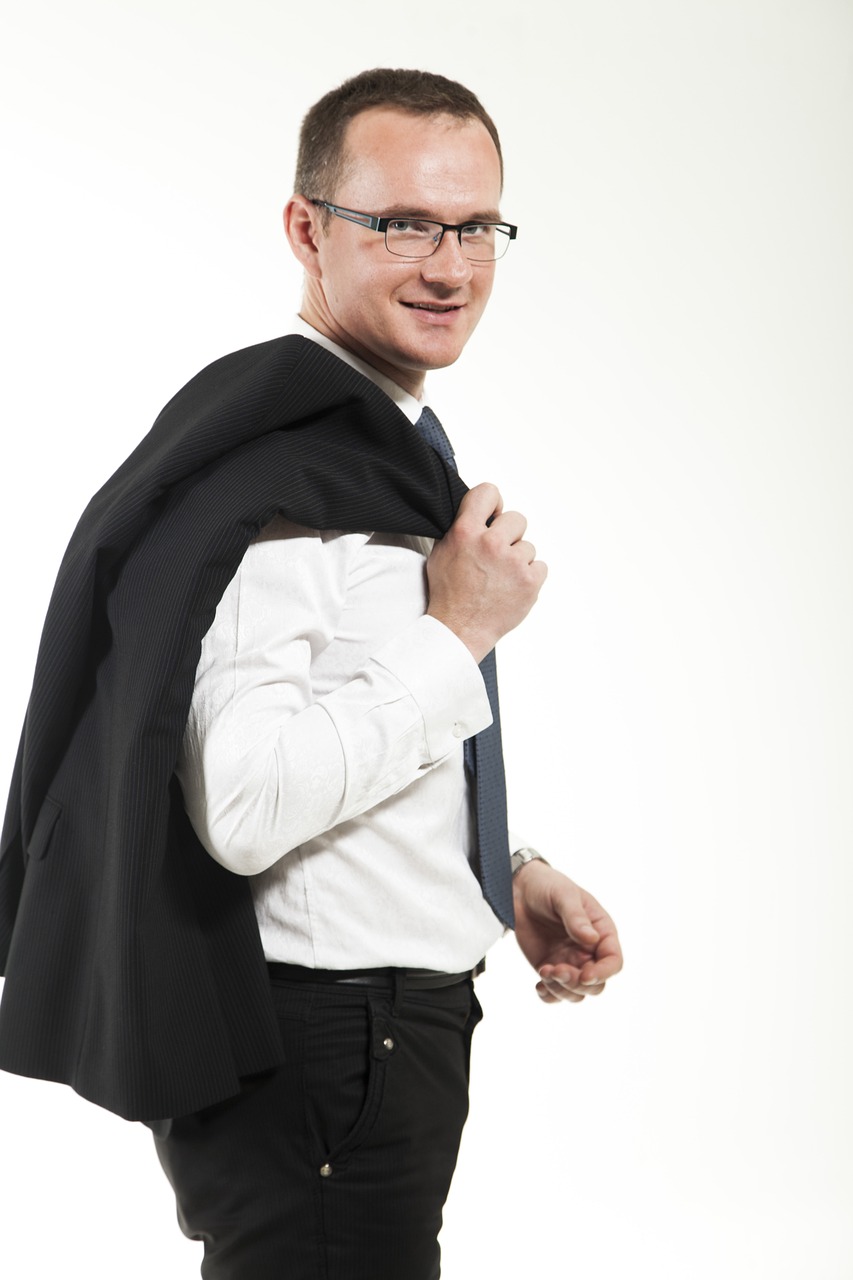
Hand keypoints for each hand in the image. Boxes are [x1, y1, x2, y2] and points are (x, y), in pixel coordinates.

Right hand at [426, 483, 546, 662]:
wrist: (459, 630)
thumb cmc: (449, 593)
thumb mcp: (442, 552)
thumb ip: (461, 528)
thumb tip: (478, 512)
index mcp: (466, 532)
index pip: (488, 491)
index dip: (494, 503)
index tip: (493, 516)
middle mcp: (491, 543)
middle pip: (517, 519)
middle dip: (509, 535)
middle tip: (496, 556)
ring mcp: (513, 562)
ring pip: (528, 546)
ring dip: (518, 560)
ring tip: (500, 578)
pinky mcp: (530, 581)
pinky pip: (540, 566)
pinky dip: (529, 576)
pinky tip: (511, 587)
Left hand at [512, 860, 622, 1003]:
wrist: (520, 889)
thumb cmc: (548, 887)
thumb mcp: (564, 896)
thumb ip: (577, 917)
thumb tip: (592, 939)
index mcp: (601, 933)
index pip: (613, 962)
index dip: (603, 973)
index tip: (585, 975)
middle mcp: (589, 952)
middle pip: (596, 985)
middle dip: (577, 983)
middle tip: (556, 969)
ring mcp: (570, 963)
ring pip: (576, 993)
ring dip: (562, 990)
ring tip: (544, 971)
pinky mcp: (551, 968)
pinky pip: (556, 993)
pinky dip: (549, 996)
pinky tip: (539, 986)